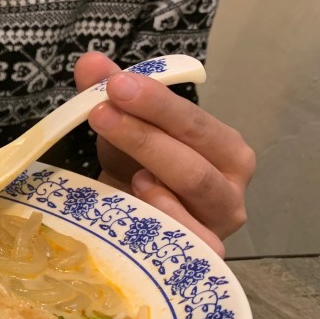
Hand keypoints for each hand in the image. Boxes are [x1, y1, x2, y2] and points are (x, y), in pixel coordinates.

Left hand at [74, 52, 254, 256]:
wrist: (134, 226)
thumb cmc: (138, 172)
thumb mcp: (123, 130)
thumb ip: (109, 92)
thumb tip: (89, 61)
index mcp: (224, 148)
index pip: (194, 121)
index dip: (156, 101)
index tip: (116, 83)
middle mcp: (231, 187)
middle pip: (194, 156)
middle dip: (146, 130)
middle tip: (101, 108)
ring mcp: (218, 224)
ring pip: (195, 189)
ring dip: (154, 163)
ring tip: (118, 153)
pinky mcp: (203, 257)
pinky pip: (192, 237)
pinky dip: (166, 213)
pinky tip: (137, 192)